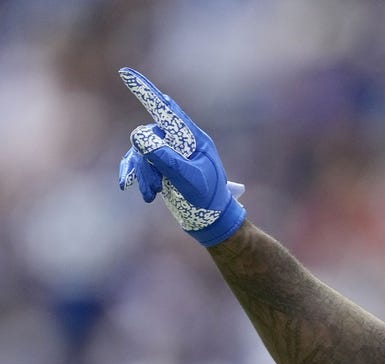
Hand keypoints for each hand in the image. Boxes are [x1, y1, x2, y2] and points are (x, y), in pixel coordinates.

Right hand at [117, 67, 245, 245]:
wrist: (211, 220)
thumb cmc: (208, 200)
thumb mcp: (190, 181)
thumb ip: (167, 160)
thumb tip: (138, 136)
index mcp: (193, 138)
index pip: (167, 110)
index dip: (146, 91)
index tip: (125, 73)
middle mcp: (179, 141)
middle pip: (149, 136)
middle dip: (146, 162)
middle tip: (153, 187)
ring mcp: (168, 152)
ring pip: (140, 151)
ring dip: (142, 173)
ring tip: (151, 195)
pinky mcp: (159, 165)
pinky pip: (137, 161)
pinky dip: (133, 174)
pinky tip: (128, 186)